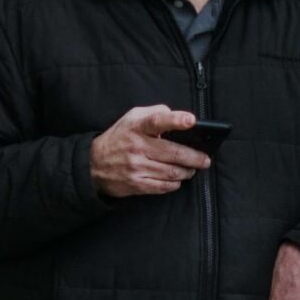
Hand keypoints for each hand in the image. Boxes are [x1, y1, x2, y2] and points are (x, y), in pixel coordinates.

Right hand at [90, 104, 211, 198]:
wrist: (94, 164)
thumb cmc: (119, 138)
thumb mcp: (131, 118)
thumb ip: (154, 113)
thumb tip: (176, 116)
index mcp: (136, 127)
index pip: (157, 121)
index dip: (175, 120)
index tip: (191, 121)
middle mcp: (136, 147)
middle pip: (173, 153)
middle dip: (194, 157)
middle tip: (205, 159)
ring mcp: (137, 168)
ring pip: (172, 172)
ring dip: (187, 171)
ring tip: (193, 169)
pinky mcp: (137, 184)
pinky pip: (163, 186)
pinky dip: (174, 183)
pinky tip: (178, 179)